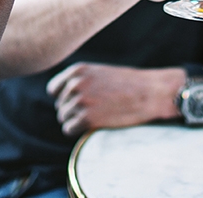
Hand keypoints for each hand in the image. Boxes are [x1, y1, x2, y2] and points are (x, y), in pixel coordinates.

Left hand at [46, 62, 181, 135]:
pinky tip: (93, 126)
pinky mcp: (87, 119)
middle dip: (73, 111)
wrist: (149, 93)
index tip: (77, 103)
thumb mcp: (100, 73)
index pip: (53, 89)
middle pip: (59, 106)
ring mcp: (80, 102)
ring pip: (63, 118)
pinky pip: (69, 129)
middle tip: (94, 111)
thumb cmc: (128, 84)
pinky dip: (78, 131)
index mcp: (77, 71)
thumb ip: (80, 81)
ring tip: (96, 117)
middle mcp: (75, 85)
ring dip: (76, 121)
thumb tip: (61, 97)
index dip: (63, 98)